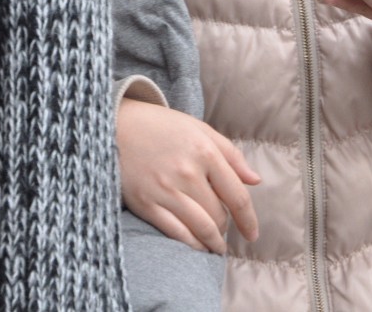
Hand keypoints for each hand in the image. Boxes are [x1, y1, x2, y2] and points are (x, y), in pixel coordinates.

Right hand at [117, 97, 259, 253]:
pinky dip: (191, 245)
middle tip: (225, 231)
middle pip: (218, 215)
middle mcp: (188, 173)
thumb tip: (256, 181)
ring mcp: (165, 190)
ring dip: (213, 243)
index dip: (248, 220)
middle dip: (226, 228)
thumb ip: (231, 155)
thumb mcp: (200, 129)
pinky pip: (175, 233)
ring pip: (200, 228)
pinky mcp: (146, 204)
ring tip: (216, 247)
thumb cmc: (161, 126)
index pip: (237, 196)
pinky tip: (197, 247)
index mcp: (205, 152)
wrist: (115, 125)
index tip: (252, 234)